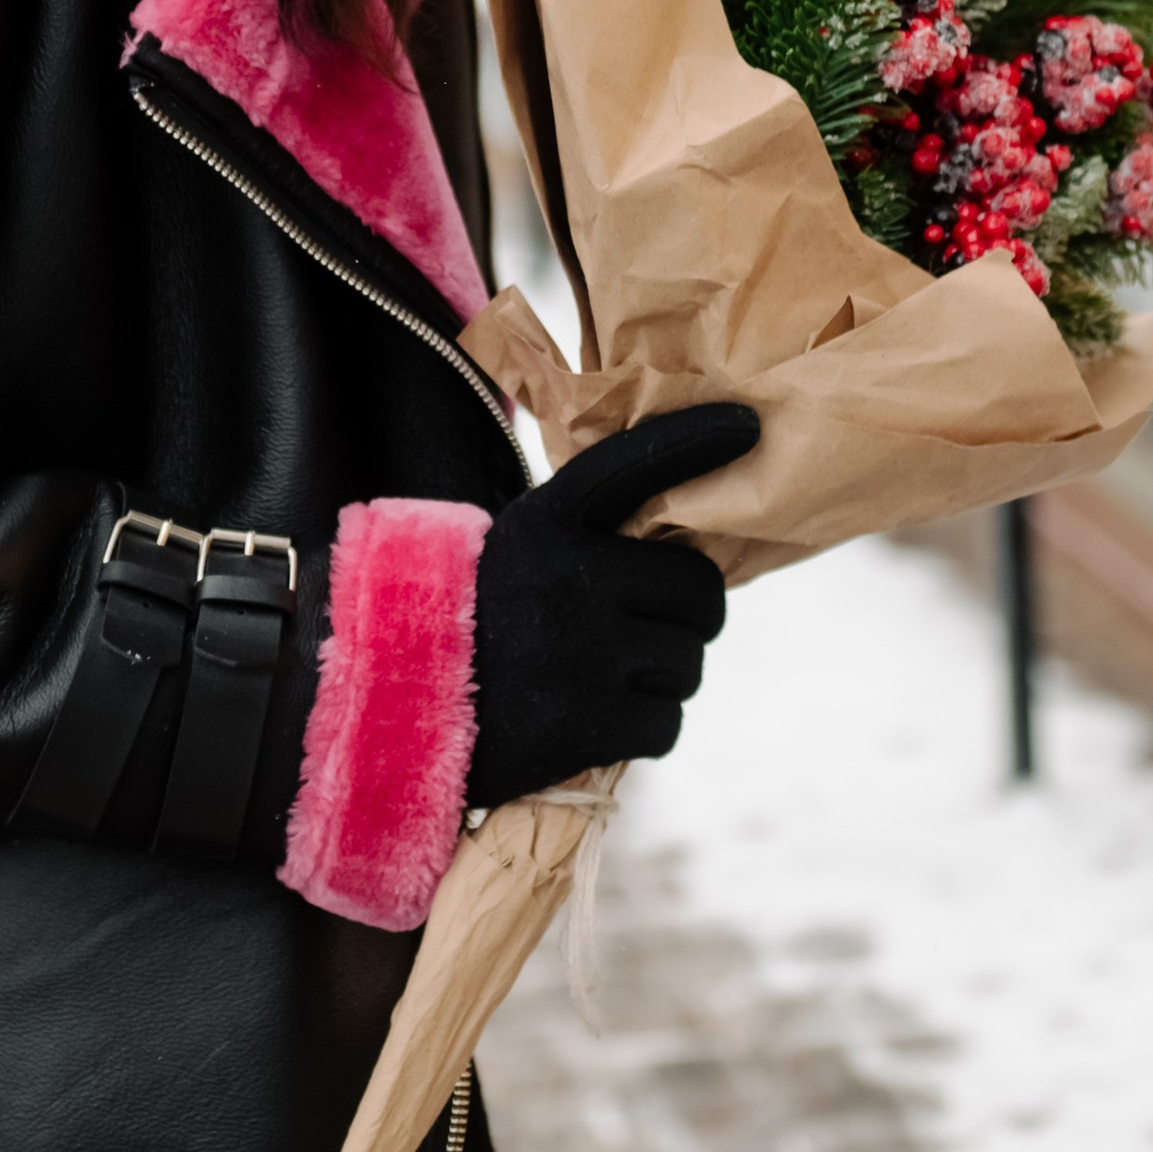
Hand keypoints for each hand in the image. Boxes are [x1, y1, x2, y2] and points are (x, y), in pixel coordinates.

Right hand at [465, 403, 755, 806]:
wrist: (403, 706)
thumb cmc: (486, 620)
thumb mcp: (522, 549)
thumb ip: (594, 530)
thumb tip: (694, 529)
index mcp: (549, 522)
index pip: (635, 464)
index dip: (695, 440)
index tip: (749, 426)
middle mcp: (570, 578)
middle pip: (699, 591)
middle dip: (688, 617)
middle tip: (650, 626)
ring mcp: (580, 653)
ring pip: (688, 663)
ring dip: (663, 676)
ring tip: (608, 676)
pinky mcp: (585, 723)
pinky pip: (667, 722)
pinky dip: (646, 726)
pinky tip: (601, 718)